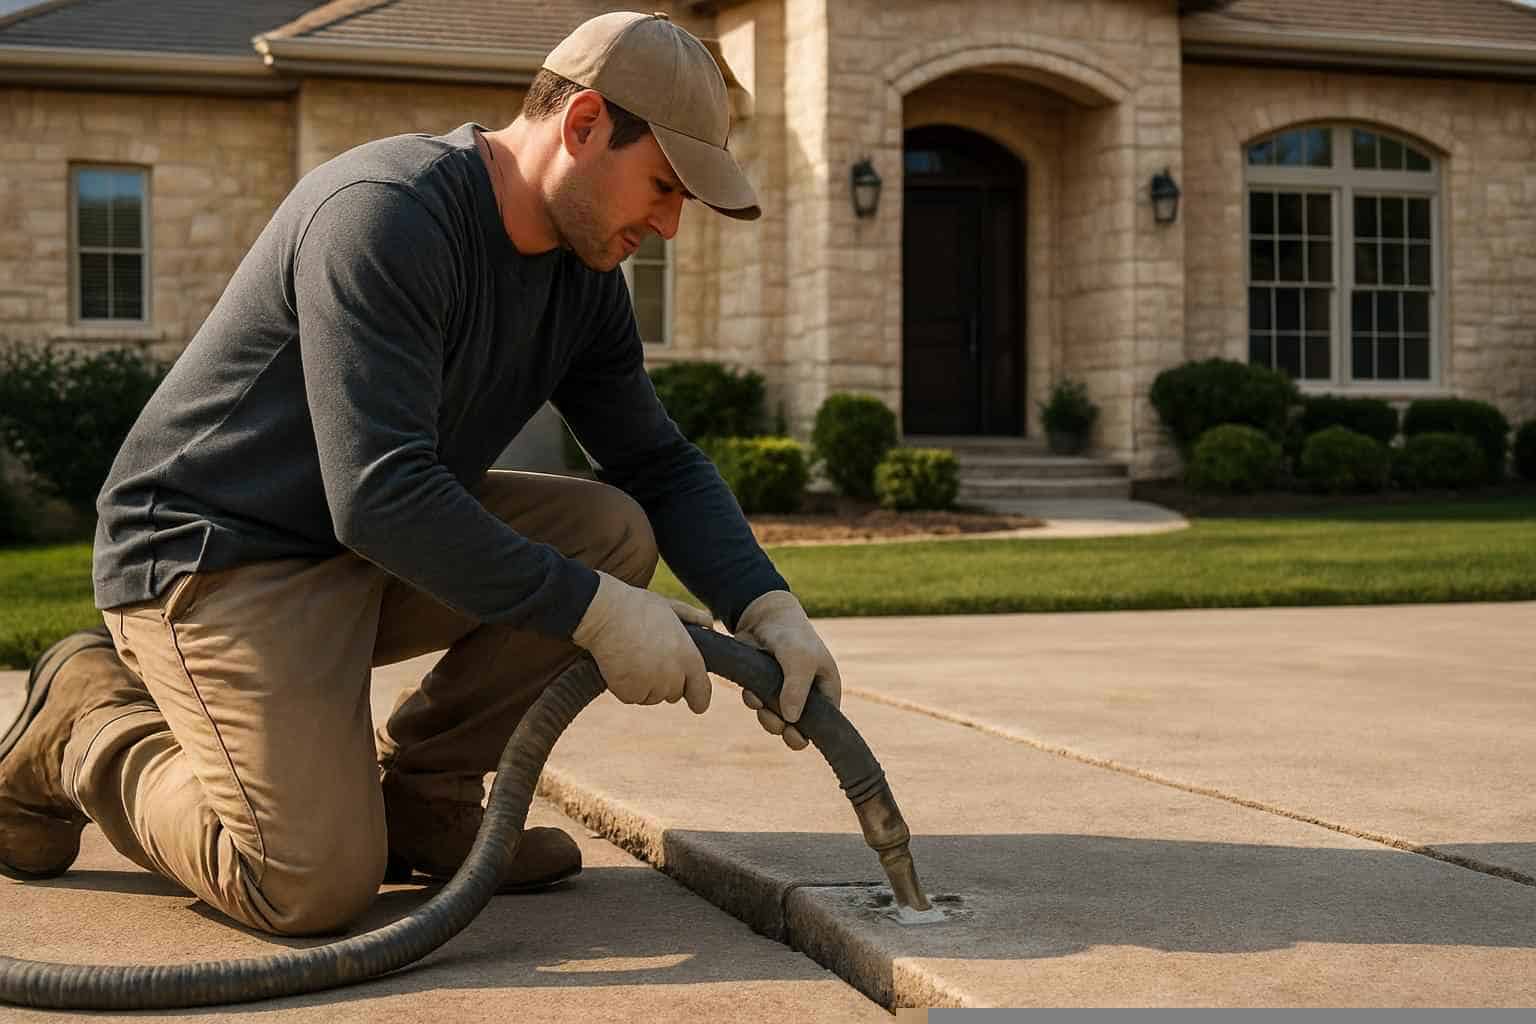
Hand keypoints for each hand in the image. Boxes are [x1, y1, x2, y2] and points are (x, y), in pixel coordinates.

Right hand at [571, 570, 713, 712]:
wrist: (605, 612)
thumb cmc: (636, 607)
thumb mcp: (670, 606)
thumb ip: (693, 617)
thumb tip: (710, 625)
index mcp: (688, 657)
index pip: (701, 690)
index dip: (699, 699)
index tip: (697, 706)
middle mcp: (673, 675)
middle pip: (672, 693)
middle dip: (662, 682)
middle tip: (646, 657)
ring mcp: (652, 685)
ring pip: (650, 696)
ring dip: (642, 685)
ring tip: (630, 657)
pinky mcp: (629, 691)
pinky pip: (630, 696)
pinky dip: (624, 687)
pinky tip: (619, 665)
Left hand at [732, 590, 840, 750]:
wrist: (764, 615)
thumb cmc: (792, 634)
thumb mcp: (800, 659)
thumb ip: (797, 688)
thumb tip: (791, 720)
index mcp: (826, 690)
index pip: (825, 725)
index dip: (811, 735)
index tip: (793, 735)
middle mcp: (807, 695)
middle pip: (798, 729)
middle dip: (782, 728)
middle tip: (772, 719)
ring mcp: (784, 692)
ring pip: (776, 720)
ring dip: (765, 716)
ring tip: (758, 701)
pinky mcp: (764, 687)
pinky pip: (759, 705)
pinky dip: (753, 701)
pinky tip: (749, 690)